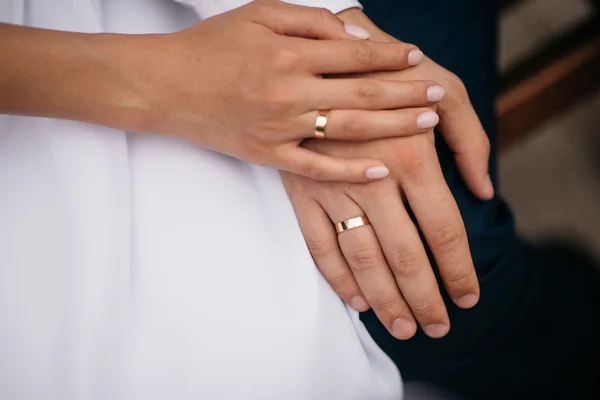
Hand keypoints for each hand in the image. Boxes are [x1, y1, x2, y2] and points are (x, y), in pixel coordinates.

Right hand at [108, 1, 442, 181]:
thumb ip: (310, 22)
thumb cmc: (211, 45)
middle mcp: (290, 92)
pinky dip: (349, 169)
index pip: (357, 54)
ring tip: (426, 123)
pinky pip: (316, 166)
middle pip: (363, 93)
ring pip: (349, 129)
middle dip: (406, 92)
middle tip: (438, 94)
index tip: (419, 58)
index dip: (392, 55)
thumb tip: (355, 35)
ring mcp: (281, 128)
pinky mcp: (269, 155)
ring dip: (392, 125)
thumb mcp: (258, 14)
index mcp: (290, 53)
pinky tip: (379, 170)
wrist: (163, 85)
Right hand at [281, 9, 490, 339]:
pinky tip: (357, 299)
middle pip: (405, 254)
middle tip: (438, 327)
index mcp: (410, 154)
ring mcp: (331, 188)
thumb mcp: (444, 85)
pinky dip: (338, 276)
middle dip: (424, 298)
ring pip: (362, 258)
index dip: (458, 269)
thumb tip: (484, 191)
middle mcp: (371, 178)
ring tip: (402, 326)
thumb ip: (471, 138)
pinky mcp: (302, 191)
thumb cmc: (387, 67)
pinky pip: (319, 244)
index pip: (443, 229)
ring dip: (385, 298)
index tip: (468, 297)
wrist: (317, 55)